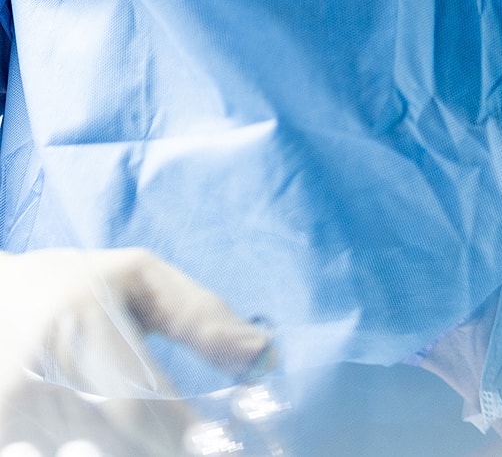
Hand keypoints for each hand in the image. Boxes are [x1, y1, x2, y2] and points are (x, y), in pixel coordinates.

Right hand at [0, 247, 273, 454]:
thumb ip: (199, 313)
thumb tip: (262, 352)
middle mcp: (42, 369)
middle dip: (167, 449)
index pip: (143, 401)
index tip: (223, 445)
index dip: (188, 436)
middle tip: (200, 447)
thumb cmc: (75, 284)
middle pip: (123, 442)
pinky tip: (108, 442)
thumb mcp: (139, 276)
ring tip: (158, 438)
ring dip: (132, 452)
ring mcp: (15, 412)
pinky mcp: (4, 435)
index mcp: (81, 319)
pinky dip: (92, 453)